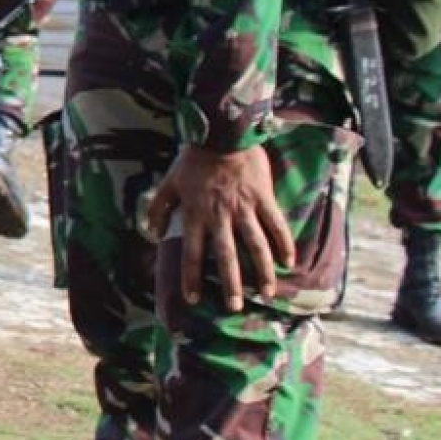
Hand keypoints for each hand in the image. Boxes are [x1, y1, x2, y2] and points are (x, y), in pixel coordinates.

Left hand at [146, 143, 295, 312]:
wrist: (222, 133)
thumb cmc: (194, 159)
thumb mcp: (169, 182)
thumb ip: (158, 208)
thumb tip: (152, 233)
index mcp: (196, 214)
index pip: (192, 253)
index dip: (191, 277)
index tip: (192, 299)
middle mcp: (220, 216)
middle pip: (227, 256)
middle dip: (231, 285)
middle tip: (234, 307)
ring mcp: (245, 208)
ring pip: (255, 246)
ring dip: (262, 272)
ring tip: (266, 292)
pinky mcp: (263, 198)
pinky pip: (276, 225)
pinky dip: (284, 244)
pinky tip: (289, 262)